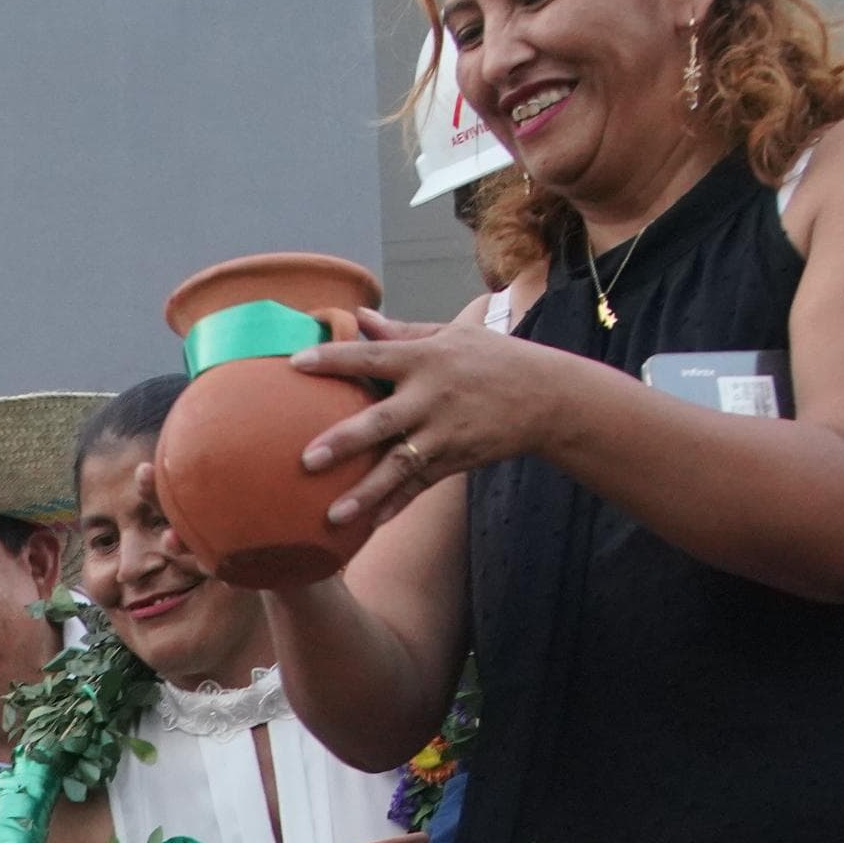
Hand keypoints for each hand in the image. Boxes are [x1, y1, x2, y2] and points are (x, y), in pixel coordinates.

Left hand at [296, 309, 590, 533]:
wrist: (547, 395)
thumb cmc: (492, 359)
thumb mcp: (452, 334)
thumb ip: (401, 331)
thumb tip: (358, 316)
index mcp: (425, 359)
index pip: (371, 357)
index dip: (334, 359)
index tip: (295, 363)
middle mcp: (431, 397)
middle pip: (382, 420)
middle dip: (345, 440)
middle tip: (307, 458)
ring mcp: (444, 433)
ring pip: (399, 466)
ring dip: (367, 492)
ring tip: (332, 515)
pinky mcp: (455, 460)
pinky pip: (420, 487)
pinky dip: (396, 506)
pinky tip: (367, 526)